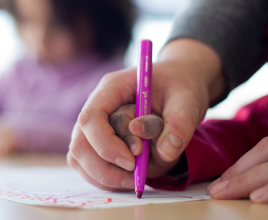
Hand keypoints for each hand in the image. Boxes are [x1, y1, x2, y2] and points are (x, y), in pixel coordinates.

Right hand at [67, 39, 224, 190]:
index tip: (132, 161)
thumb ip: (179, 123)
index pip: (91, 118)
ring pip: (81, 158)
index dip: (105, 144)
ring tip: (137, 177)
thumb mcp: (187, 99)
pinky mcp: (98, 143)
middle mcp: (97, 107)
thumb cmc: (180, 87)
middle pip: (80, 143)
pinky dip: (107, 180)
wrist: (179, 87)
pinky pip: (89, 167)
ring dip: (106, 176)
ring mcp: (95, 126)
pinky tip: (131, 178)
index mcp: (112, 88)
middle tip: (136, 177)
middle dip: (105, 167)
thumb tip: (165, 152)